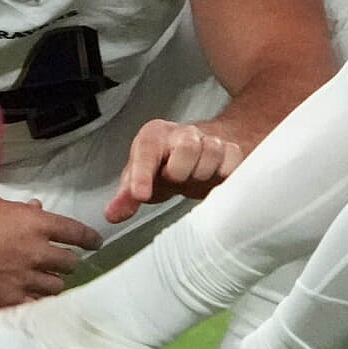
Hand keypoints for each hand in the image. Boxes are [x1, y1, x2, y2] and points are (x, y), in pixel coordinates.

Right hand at [0, 196, 102, 310]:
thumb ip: (22, 210)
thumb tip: (38, 208)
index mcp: (38, 224)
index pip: (77, 233)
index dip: (90, 239)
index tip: (95, 244)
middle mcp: (38, 252)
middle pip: (70, 263)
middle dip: (67, 263)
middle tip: (61, 264)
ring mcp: (25, 278)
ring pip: (57, 287)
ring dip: (53, 284)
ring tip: (46, 284)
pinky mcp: (9, 300)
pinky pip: (34, 306)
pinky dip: (36, 304)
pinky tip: (33, 303)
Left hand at [106, 119, 245, 223]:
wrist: (197, 154)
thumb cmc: (163, 167)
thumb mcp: (139, 181)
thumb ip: (126, 198)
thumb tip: (112, 215)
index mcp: (154, 136)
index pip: (146, 149)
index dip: (142, 173)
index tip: (141, 196)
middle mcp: (183, 133)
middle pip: (187, 146)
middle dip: (180, 171)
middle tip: (174, 181)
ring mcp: (210, 140)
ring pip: (213, 153)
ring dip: (203, 175)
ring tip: (194, 181)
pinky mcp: (232, 151)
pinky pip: (234, 161)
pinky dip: (225, 176)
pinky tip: (215, 183)